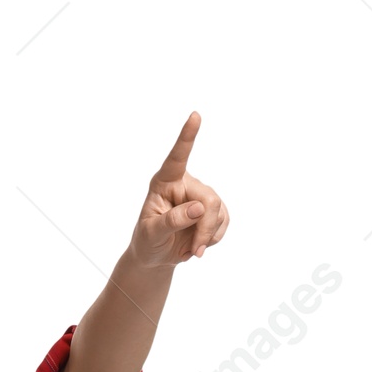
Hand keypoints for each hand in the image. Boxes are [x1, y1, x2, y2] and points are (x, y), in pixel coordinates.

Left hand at [128, 112, 228, 268]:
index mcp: (164, 182)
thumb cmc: (147, 242)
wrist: (155, 256)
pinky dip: (213, 239)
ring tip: (191, 250)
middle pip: (209, 200)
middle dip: (204, 229)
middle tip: (195, 251)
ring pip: (218, 213)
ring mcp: (201, 195)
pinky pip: (224, 222)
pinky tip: (200, 245)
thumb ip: (171, 221)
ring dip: (207, 238)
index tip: (195, 115)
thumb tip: (198, 209)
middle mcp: (185, 183)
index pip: (177, 157)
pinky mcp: (213, 209)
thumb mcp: (151, 234)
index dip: (187, 137)